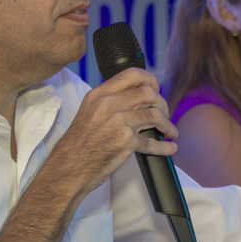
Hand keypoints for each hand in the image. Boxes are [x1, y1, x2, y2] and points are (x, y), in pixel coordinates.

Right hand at [52, 68, 178, 196]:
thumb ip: (110, 101)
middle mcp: (109, 104)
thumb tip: (139, 98)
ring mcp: (119, 122)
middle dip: (162, 103)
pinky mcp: (126, 141)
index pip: (132, 75)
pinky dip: (165, 146)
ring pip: (155, 115)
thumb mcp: (90, 111)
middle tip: (164, 113)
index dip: (150, 80)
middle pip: (148, 93)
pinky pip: (152, 142)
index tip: (156, 89)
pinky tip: (170, 147)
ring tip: (169, 131)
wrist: (70, 166)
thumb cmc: (79, 143)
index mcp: (100, 94)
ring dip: (167, 124)